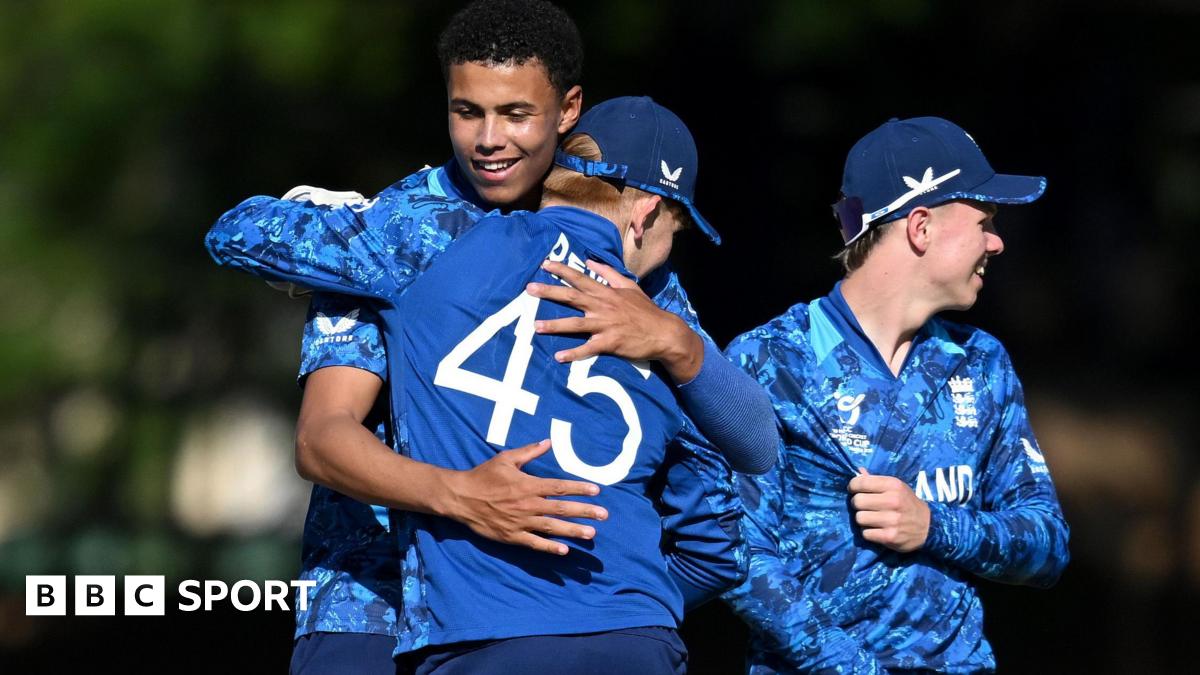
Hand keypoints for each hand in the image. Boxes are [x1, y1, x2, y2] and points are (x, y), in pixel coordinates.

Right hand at [442, 439, 608, 554]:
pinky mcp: (512, 536)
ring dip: (573, 531)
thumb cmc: (483, 476)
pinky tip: (564, 550)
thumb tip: (548, 442)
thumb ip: (530, 452)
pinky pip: (534, 543)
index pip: (559, 487)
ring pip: (552, 527)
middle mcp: (528, 504)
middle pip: (561, 508)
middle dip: (585, 511)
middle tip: (604, 515)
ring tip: (591, 533)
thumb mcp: (506, 458)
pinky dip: (549, 547)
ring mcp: (520, 522)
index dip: (579, 488)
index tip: (596, 491)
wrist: (460, 497)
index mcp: (528, 484)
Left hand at [527, 259, 703, 381]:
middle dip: (549, 292)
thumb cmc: (645, 310)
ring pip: (575, 324)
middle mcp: (603, 306)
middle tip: (529, 289)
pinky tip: (559, 357)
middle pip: (571, 297)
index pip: (580, 278)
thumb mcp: (630, 286)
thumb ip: (609, 273)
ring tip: (535, 327)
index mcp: (606, 292)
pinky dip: (574, 354)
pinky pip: (589, 349)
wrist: (664, 332)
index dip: (562, 270)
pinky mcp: (610, 343)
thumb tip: (591, 261)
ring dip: (555, 325)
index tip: (545, 264)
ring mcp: (606, 325)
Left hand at [848, 468, 929, 552]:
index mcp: (893, 485)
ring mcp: (892, 520)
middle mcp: (893, 501)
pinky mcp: (890, 536)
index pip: (860, 482)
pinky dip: (869, 533)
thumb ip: (876, 480)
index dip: (853, 486)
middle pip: (857, 501)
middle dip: (858, 504)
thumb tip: (858, 471)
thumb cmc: (907, 503)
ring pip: (859, 518)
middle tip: (865, 506)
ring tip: (872, 519)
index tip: (855, 490)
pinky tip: (877, 529)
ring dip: (863, 519)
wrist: (928, 526)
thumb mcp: (896, 488)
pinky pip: (865, 533)